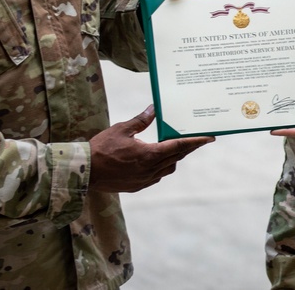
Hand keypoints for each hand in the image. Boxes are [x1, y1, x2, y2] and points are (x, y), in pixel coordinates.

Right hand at [88, 105, 213, 192]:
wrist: (85, 172)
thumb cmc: (102, 148)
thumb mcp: (122, 129)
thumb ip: (141, 120)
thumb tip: (154, 108)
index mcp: (150, 154)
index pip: (179, 146)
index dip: (196, 141)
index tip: (209, 138)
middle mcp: (151, 169)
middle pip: (177, 157)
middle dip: (188, 147)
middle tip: (198, 139)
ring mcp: (145, 180)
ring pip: (168, 168)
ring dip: (174, 157)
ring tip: (176, 146)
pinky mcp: (138, 186)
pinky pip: (157, 176)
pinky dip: (162, 167)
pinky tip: (157, 159)